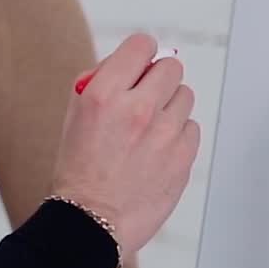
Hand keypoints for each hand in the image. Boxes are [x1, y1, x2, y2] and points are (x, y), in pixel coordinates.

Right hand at [51, 33, 198, 257]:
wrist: (90, 221)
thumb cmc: (78, 169)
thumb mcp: (76, 114)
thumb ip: (103, 81)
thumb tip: (134, 63)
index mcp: (103, 94)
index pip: (141, 45)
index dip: (141, 54)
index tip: (140, 64)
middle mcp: (137, 109)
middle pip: (171, 67)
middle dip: (158, 79)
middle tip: (146, 97)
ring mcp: (164, 135)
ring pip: (185, 96)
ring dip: (170, 107)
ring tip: (150, 129)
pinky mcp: (182, 158)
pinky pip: (192, 128)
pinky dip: (178, 135)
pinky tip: (157, 150)